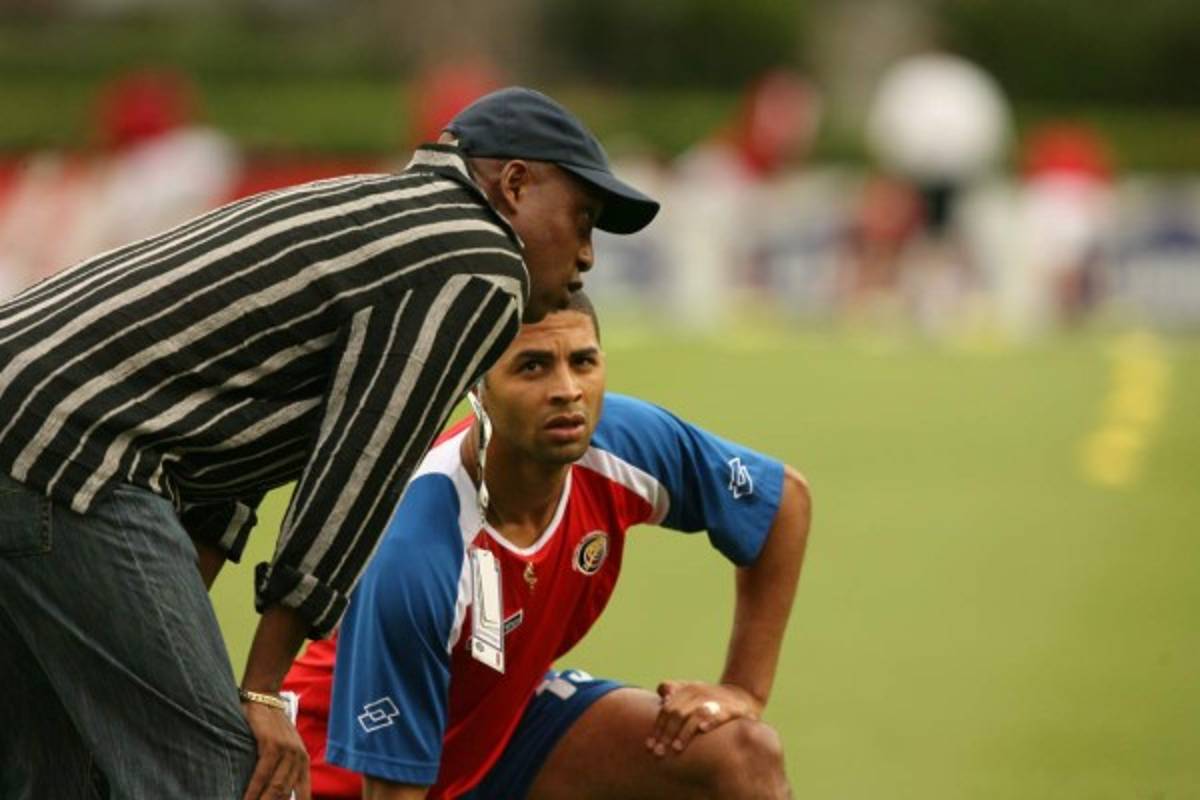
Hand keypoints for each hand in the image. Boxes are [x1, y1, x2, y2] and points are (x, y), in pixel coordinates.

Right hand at [240, 699, 310, 799]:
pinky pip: (262, 774)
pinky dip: (253, 790)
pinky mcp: (272, 744)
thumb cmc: (270, 727)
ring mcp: (287, 750)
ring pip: (276, 788)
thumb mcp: (283, 749)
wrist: (264, 697)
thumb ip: (283, 770)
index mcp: (303, 762)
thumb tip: (274, 795)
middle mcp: (299, 758)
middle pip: (286, 795)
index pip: (304, 794)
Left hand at [645, 681, 762, 756]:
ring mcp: (715, 700)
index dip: (657, 728)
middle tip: (659, 753)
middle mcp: (699, 692)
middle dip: (666, 734)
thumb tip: (661, 701)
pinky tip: (702, 730)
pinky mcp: (732, 708)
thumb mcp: (690, 692)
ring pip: (695, 715)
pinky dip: (711, 720)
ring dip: (685, 732)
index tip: (649, 746)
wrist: (742, 694)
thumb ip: (673, 691)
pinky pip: (720, 714)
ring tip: (676, 748)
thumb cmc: (709, 699)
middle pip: (677, 713)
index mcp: (686, 690)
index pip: (666, 709)